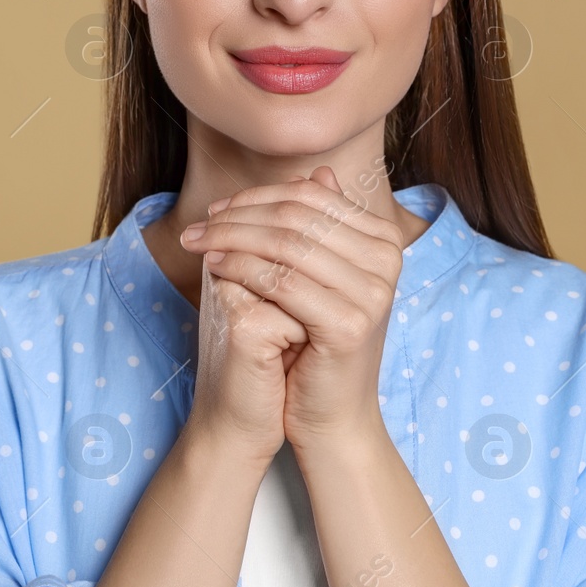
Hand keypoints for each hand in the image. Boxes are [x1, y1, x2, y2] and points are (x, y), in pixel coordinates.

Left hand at [178, 166, 404, 451]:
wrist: (332, 416)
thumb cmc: (318, 346)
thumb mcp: (321, 277)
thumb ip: (320, 226)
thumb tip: (319, 170)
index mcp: (385, 241)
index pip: (310, 197)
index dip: (257, 197)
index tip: (216, 209)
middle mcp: (388, 260)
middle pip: (296, 216)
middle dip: (237, 216)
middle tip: (197, 226)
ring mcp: (373, 292)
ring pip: (286, 244)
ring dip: (231, 237)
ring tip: (197, 243)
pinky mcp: (349, 324)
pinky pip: (282, 282)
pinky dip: (241, 268)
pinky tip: (214, 267)